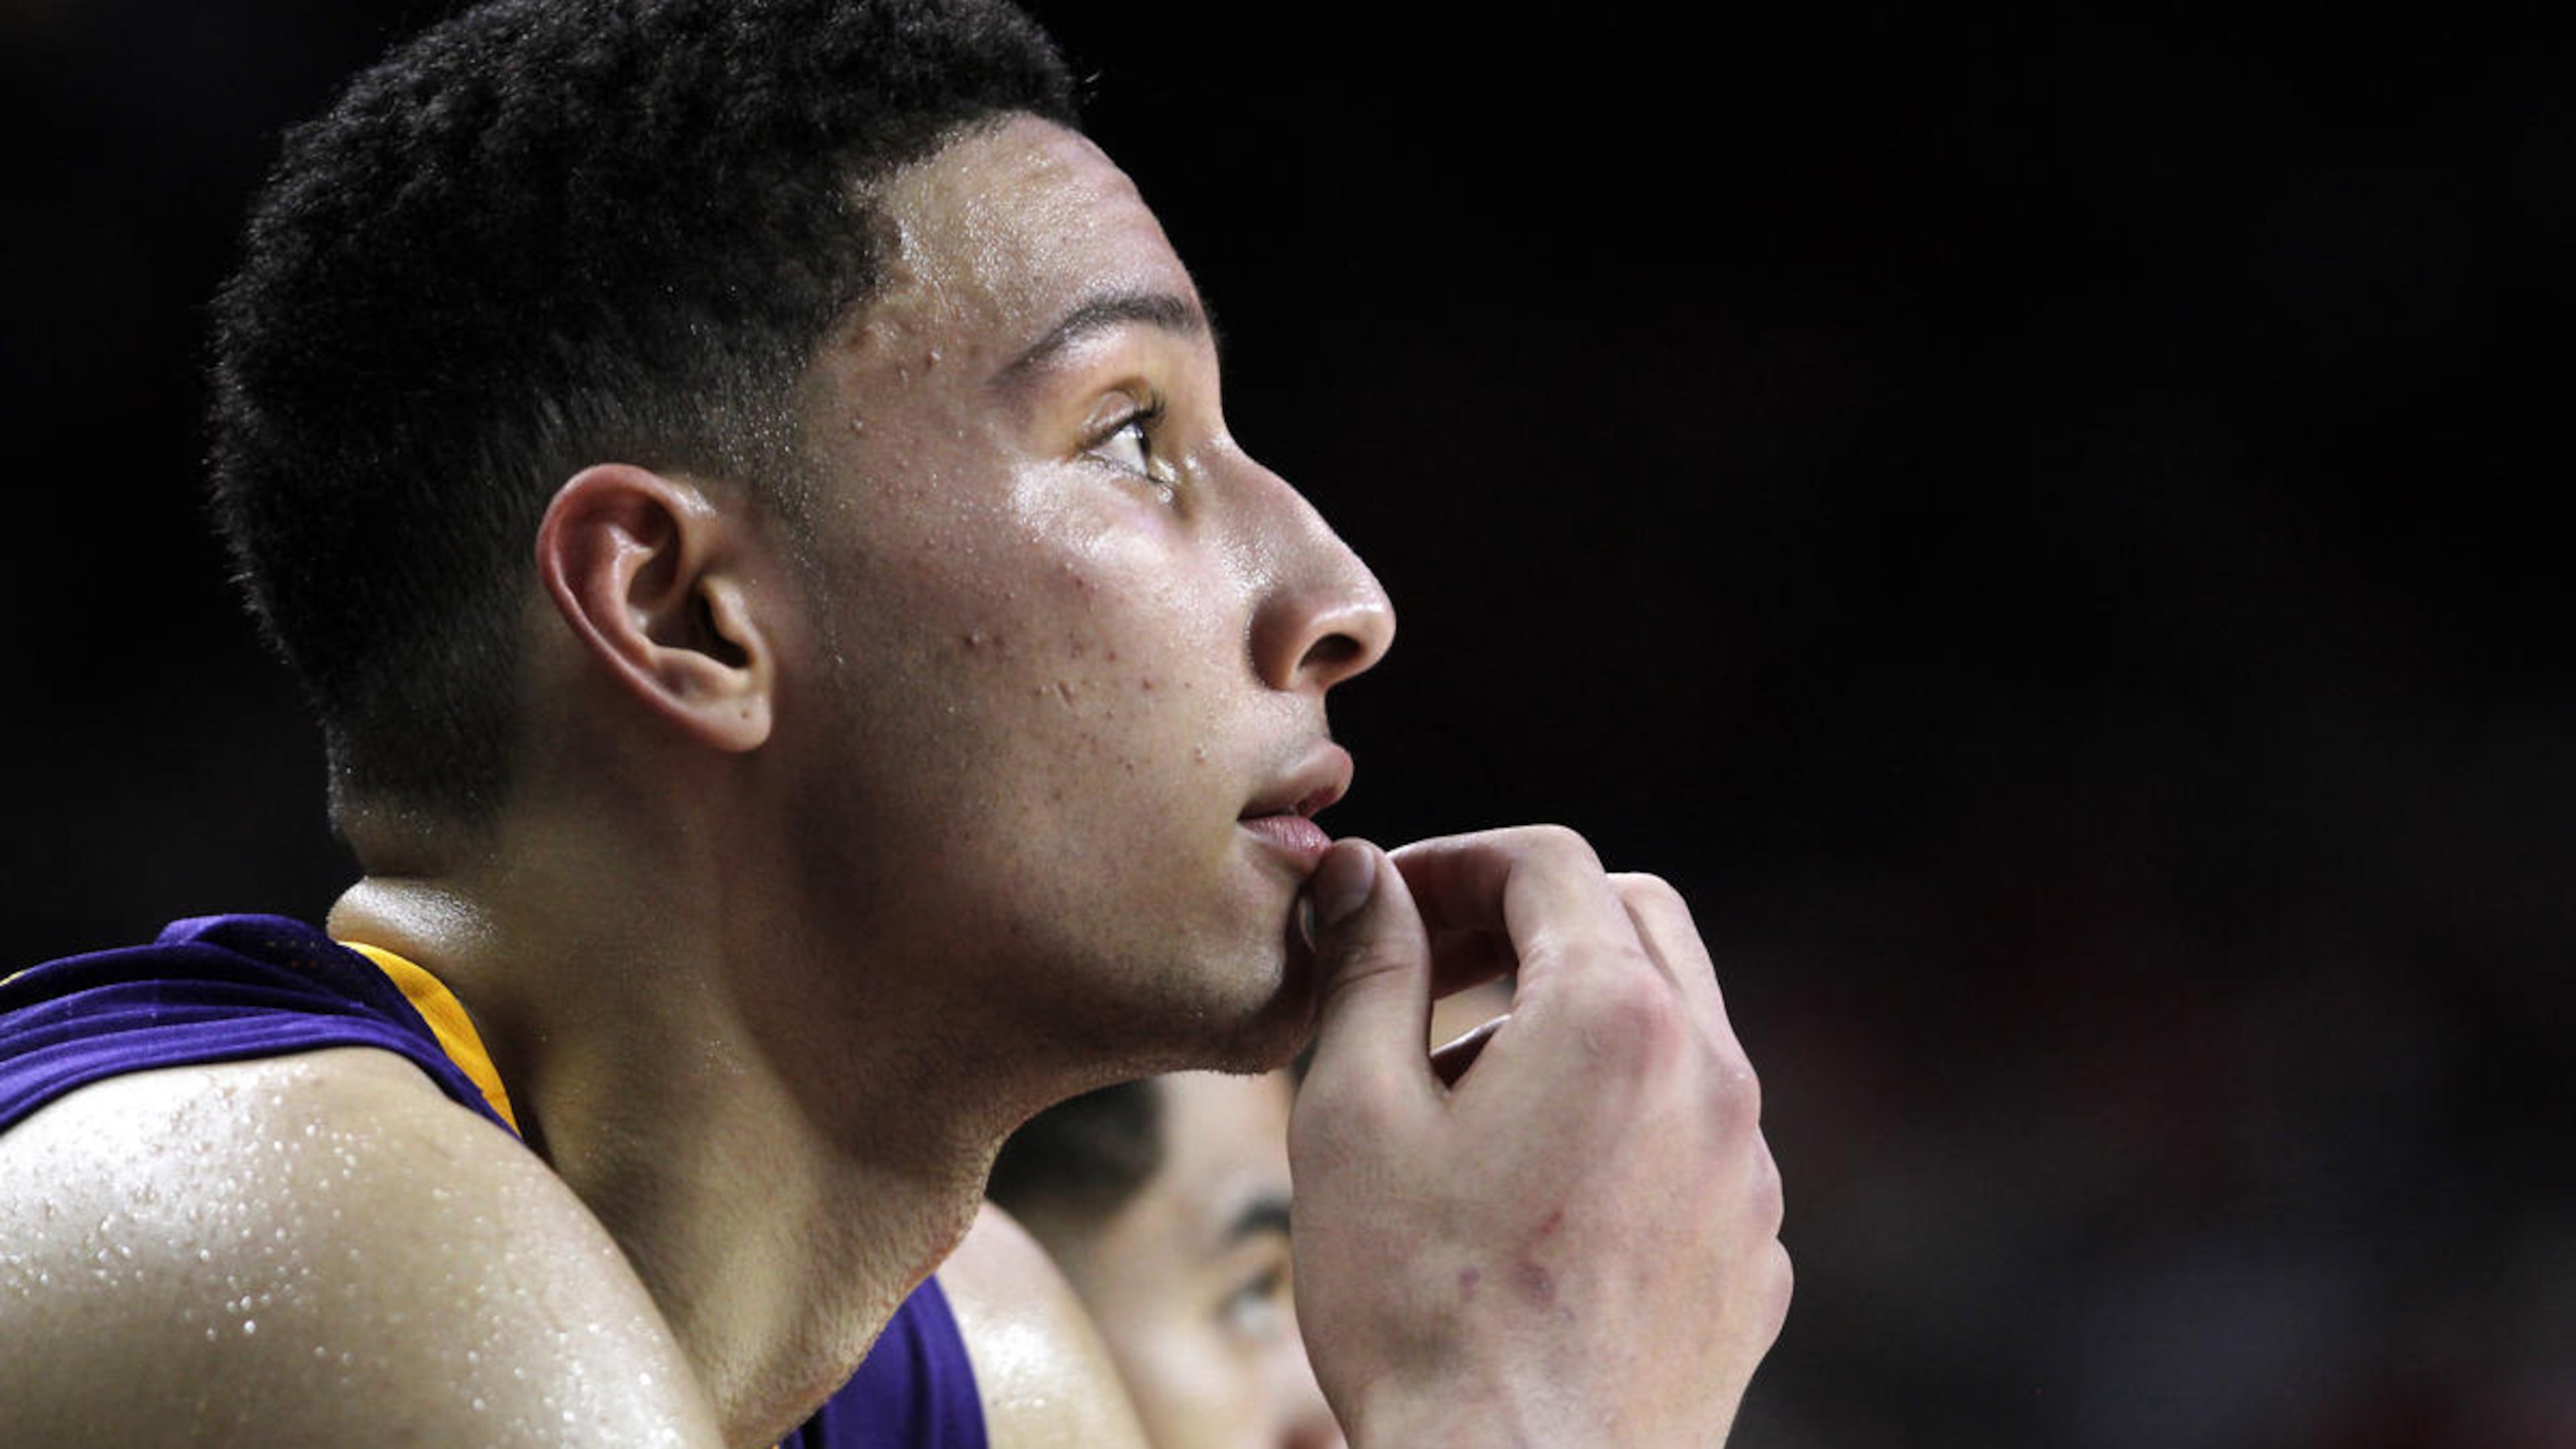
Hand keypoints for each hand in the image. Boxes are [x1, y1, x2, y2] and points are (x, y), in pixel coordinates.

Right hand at [1289, 827, 1789, 1447]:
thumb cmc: (1420, 1309)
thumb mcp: (1353, 1115)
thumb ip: (1368, 969)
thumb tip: (1362, 875)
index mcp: (1616, 1017)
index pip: (1547, 862)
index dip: (1452, 862)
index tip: (1383, 908)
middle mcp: (1714, 1076)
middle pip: (1633, 918)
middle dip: (1525, 920)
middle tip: (1428, 974)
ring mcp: (1748, 1172)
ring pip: (1676, 1028)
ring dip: (1572, 1019)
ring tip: (1464, 1096)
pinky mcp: (1755, 1256)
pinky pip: (1697, 1137)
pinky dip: (1622, 1117)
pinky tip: (1536, 1191)